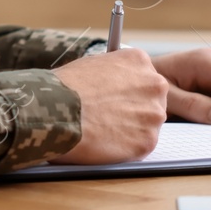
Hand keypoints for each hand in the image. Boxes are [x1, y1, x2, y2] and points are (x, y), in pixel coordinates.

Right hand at [48, 46, 169, 164]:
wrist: (56, 109)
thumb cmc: (66, 87)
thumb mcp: (94, 63)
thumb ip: (114, 73)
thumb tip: (114, 84)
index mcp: (140, 61)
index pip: (144, 78)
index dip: (129, 92)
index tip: (118, 99)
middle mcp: (154, 85)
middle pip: (152, 101)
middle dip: (135, 110)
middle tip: (112, 118)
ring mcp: (153, 114)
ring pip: (148, 125)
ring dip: (131, 130)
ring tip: (105, 131)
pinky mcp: (148, 141)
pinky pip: (141, 146)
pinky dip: (126, 148)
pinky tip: (107, 142)